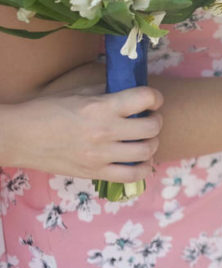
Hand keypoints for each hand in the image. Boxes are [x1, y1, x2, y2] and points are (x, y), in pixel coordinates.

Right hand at [0, 86, 163, 180]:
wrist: (19, 136)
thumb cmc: (47, 110)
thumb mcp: (77, 93)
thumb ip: (107, 92)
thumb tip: (132, 92)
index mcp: (100, 106)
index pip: (145, 98)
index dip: (155, 97)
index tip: (152, 100)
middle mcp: (104, 130)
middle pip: (151, 128)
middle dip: (156, 121)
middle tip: (149, 120)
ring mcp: (100, 154)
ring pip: (146, 152)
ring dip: (152, 144)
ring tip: (144, 140)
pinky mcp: (95, 172)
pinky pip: (132, 175)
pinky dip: (144, 168)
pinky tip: (141, 161)